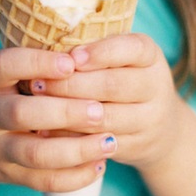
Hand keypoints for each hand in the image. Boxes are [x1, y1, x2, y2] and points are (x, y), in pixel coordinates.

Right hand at [0, 45, 112, 192]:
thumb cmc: (2, 96)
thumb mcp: (6, 75)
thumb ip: (38, 65)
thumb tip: (92, 49)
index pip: (5, 65)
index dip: (37, 63)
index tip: (71, 63)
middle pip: (21, 113)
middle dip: (64, 112)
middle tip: (99, 110)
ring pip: (35, 153)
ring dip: (76, 149)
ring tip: (110, 141)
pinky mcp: (10, 174)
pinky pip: (44, 180)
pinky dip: (74, 176)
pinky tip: (99, 164)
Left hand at [28, 34, 180, 169]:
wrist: (159, 126)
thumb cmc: (121, 79)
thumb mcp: (117, 59)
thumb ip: (90, 51)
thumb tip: (46, 49)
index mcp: (150, 56)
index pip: (132, 48)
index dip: (101, 52)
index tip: (71, 57)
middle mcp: (156, 86)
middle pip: (113, 85)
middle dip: (70, 84)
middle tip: (37, 83)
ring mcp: (149, 119)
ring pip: (104, 117)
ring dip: (66, 112)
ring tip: (36, 105)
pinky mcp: (136, 146)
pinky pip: (98, 143)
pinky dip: (69, 137)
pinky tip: (44, 131)